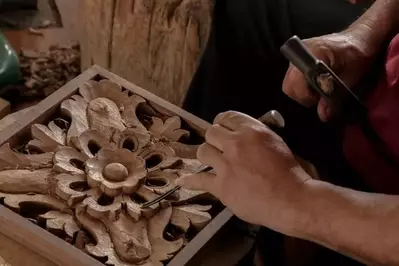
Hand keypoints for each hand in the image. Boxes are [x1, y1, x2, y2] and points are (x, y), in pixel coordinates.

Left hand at [176, 111, 311, 234]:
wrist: (291, 200)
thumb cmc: (291, 172)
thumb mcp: (276, 143)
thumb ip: (257, 136)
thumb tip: (245, 134)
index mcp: (252, 131)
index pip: (227, 117)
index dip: (223, 122)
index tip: (223, 129)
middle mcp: (235, 144)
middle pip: (211, 132)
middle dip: (215, 138)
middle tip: (221, 147)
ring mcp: (226, 166)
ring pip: (203, 151)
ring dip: (208, 155)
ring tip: (213, 161)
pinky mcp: (221, 187)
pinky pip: (199, 180)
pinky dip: (190, 181)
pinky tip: (182, 181)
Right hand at [282, 32, 375, 120]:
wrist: (359, 37)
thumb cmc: (358, 51)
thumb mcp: (352, 75)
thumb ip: (336, 95)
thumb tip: (323, 115)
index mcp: (313, 52)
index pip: (296, 80)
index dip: (307, 95)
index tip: (321, 98)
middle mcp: (299, 52)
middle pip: (289, 85)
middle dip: (304, 96)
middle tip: (321, 96)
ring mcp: (296, 56)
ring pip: (289, 85)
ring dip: (303, 93)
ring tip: (320, 90)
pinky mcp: (297, 61)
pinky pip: (292, 80)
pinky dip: (303, 88)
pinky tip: (316, 85)